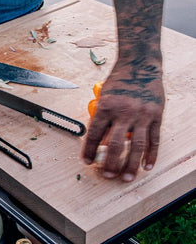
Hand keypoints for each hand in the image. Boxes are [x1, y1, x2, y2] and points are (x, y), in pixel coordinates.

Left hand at [81, 61, 164, 181]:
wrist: (141, 65)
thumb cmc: (120, 81)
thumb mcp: (104, 96)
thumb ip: (102, 117)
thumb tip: (100, 141)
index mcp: (106, 106)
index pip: (95, 134)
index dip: (89, 150)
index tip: (87, 161)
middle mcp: (124, 112)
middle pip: (115, 144)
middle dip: (110, 163)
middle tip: (107, 175)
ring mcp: (142, 115)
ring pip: (136, 146)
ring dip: (130, 165)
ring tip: (126, 178)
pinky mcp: (156, 116)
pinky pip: (154, 139)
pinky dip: (151, 155)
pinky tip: (146, 166)